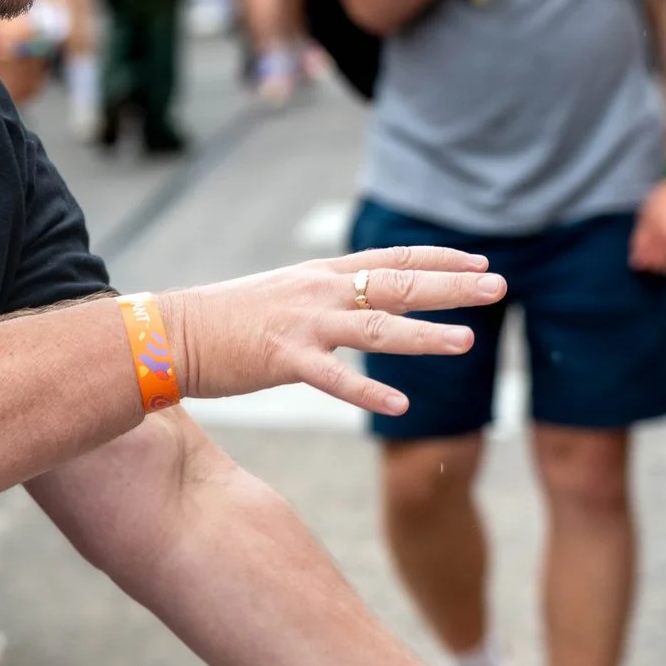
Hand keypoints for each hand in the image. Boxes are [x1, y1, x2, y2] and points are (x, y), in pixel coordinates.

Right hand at [158, 246, 504, 412]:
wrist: (166, 333)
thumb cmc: (221, 320)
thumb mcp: (279, 294)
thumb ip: (320, 296)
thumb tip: (354, 300)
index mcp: (318, 274)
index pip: (391, 259)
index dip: (439, 260)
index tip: (480, 262)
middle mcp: (317, 293)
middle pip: (397, 286)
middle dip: (451, 288)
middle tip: (498, 287)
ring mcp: (301, 325)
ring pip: (375, 327)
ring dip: (424, 336)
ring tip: (467, 343)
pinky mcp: (281, 360)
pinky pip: (333, 380)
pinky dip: (368, 392)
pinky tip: (401, 406)